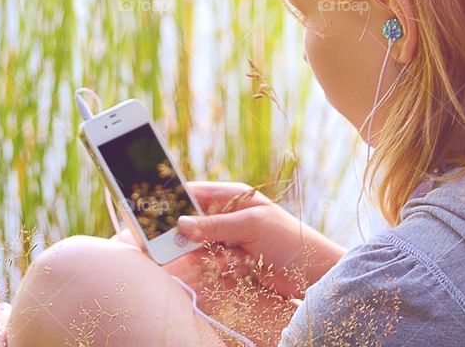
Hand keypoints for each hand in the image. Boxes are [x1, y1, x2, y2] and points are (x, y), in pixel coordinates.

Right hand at [176, 181, 345, 300]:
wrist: (312, 271)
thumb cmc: (288, 239)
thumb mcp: (251, 226)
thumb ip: (215, 225)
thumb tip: (181, 223)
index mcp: (231, 197)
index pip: (192, 193)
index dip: (171, 201)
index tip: (152, 212)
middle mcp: (226, 216)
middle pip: (190, 224)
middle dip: (192, 238)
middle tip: (203, 245)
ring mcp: (227, 239)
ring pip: (199, 248)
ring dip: (214, 257)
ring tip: (240, 258)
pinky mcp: (231, 261)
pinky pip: (212, 265)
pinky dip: (225, 268)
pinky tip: (247, 267)